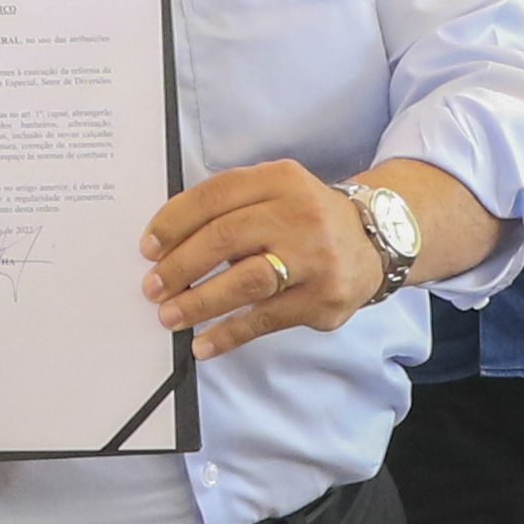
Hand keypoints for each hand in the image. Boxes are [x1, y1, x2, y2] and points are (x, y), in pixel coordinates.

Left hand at [141, 159, 381, 357]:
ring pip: (245, 281)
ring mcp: (315, 258)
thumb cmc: (307, 218)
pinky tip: (203, 343)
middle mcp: (301, 215)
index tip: (148, 247)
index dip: (175, 222)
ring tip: (170, 316)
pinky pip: (266, 319)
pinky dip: (229, 333)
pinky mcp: (323, 298)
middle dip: (179, 266)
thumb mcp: (276, 192)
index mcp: (281, 180)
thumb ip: (231, 208)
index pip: (215, 195)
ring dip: (199, 302)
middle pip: (225, 238)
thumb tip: (169, 247)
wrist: (375, 240)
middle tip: (152, 287)